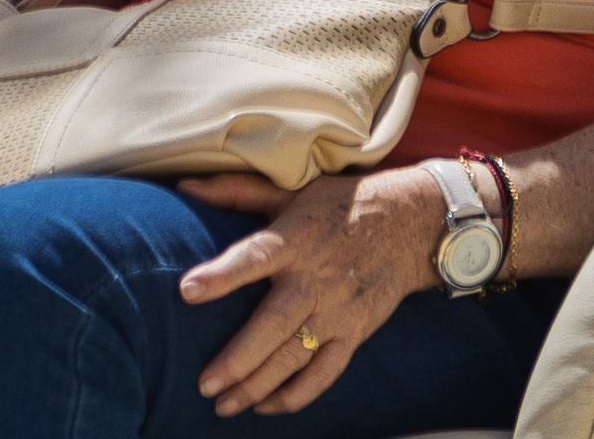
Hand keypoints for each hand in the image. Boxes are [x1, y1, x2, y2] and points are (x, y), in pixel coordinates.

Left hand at [174, 166, 444, 416]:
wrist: (408, 224)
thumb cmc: (338, 205)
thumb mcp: (291, 190)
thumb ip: (237, 192)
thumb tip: (184, 186)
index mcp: (294, 239)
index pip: (254, 256)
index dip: (222, 274)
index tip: (187, 291)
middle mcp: (315, 278)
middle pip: (273, 324)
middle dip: (238, 359)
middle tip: (205, 384)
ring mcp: (338, 310)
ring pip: (295, 356)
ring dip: (259, 385)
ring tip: (224, 406)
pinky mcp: (355, 332)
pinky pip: (325, 372)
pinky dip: (297, 394)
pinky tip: (266, 407)